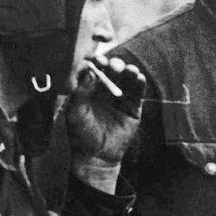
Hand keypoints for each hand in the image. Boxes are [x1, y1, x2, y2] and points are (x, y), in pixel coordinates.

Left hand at [68, 55, 145, 186]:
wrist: (96, 156)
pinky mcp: (134, 107)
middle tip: (113, 65)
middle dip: (113, 65)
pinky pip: (138, 93)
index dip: (96, 63)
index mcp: (89, 89)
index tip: (96, 59)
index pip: (94, 70)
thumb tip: (89, 72)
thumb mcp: (76, 112)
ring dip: (128, 71)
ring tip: (128, 70)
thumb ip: (81, 92)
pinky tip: (138, 78)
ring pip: (126, 79)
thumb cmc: (81, 134)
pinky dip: (139, 83)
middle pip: (112, 71)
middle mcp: (105, 90)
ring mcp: (121, 97)